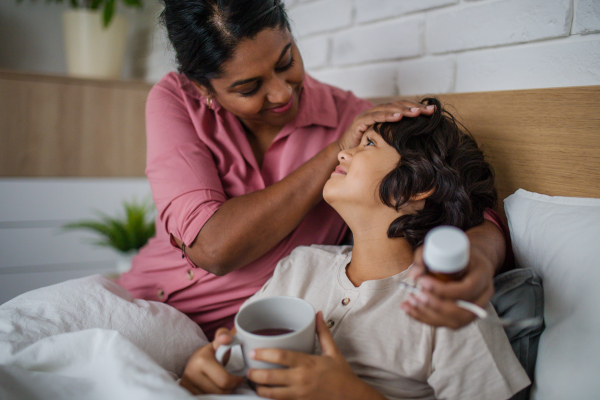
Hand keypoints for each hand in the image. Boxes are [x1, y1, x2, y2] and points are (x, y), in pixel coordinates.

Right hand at [179, 328, 243, 394]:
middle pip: (220, 392)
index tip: (239, 379)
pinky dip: (213, 397)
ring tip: (222, 386)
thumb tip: (226, 338)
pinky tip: (214, 391)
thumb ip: (223, 335)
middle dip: (229, 388)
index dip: (235, 381)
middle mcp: (191, 374)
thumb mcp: (217, 344)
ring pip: (214, 398)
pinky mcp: (185, 393)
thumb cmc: (210, 354)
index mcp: (201, 361)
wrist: (192, 364)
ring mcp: (186, 386)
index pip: (225, 380)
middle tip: (231, 383)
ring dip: (222, 394)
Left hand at [247, 312, 385, 399]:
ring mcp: (299, 393)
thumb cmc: (342, 374)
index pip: (282, 357)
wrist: (351, 397)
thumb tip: (318, 314)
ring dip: (260, 388)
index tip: (253, 352)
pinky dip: (270, 397)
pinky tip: (265, 393)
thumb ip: (322, 333)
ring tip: (252, 383)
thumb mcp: (333, 351)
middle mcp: (301, 379)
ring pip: (273, 393)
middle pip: (272, 377)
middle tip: (246, 370)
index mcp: (308, 363)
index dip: (265, 354)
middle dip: (256, 374)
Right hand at [337, 100, 434, 150]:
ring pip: (387, 108)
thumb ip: (397, 138)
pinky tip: (398, 117)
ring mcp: (367, 115)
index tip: (433, 112)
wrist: (343, 154)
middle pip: (398, 105)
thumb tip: (419, 141)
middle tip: (430, 110)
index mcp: (383, 115)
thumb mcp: (385, 142)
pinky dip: (386, 116)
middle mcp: (376, 112)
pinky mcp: (359, 122)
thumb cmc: (365, 149)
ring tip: (417, 113)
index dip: (417, 108)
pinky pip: (375, 117)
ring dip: (403, 110)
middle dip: (414, 107)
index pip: (403, 108)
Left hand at [401, 246, 494, 328]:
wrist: (468, 260)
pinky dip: (426, 318)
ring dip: (428, 314)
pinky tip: (410, 309)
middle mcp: (483, 294)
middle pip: (463, 311)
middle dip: (435, 306)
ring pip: (455, 322)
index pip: (467, 289)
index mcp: (482, 274)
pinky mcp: (465, 316)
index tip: (423, 282)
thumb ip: (423, 258)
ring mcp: (476, 308)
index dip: (444, 290)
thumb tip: (414, 276)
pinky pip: (448, 323)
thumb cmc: (453, 252)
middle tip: (415, 295)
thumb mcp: (439, 247)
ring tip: (409, 302)